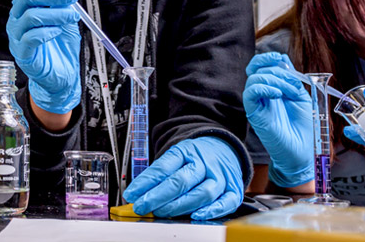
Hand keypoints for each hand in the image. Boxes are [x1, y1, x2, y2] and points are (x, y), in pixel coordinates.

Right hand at [5, 0, 81, 113]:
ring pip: (30, 17)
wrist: (62, 75)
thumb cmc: (60, 45)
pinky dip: (47, 32)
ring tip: (72, 17)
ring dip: (55, 13)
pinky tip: (58, 32)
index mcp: (25, 7)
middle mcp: (17, 19)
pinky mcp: (22, 53)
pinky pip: (31, 38)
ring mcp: (17, 36)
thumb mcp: (65, 16)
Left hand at [123, 136, 243, 219]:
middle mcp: (204, 163)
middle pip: (181, 181)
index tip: (131, 195)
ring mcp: (220, 176)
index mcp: (186, 151)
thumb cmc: (195, 157)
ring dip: (180, 206)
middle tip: (142, 206)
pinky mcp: (234, 188)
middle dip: (158, 196)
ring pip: (203, 193)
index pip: (163, 167)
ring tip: (162, 212)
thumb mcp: (176, 158)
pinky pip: (227, 202)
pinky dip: (212, 211)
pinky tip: (196, 216)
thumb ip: (159, 176)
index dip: (145, 183)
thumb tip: (137, 195)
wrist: (224, 148)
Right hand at [242, 52, 312, 186]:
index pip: (260, 66)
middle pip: (257, 69)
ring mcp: (257, 104)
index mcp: (272, 89)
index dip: (268, 58)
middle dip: (278, 72)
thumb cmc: (305, 128)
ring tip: (287, 93)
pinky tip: (276, 95)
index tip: (280, 58)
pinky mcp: (254, 113)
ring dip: (274, 80)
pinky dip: (263, 88)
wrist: (304, 152)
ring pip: (253, 79)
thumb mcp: (302, 97)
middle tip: (293, 87)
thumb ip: (292, 81)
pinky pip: (250, 93)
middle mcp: (262, 95)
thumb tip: (283, 62)